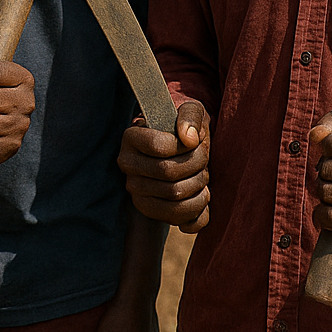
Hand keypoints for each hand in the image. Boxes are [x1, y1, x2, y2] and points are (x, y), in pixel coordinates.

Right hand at [117, 101, 210, 231]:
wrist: (181, 150)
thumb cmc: (185, 128)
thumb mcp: (191, 111)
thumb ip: (190, 116)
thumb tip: (189, 138)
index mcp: (131, 138)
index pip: (159, 146)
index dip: (184, 146)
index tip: (193, 141)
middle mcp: (128, 166)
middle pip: (168, 172)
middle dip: (197, 164)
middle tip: (203, 156)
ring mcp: (137, 191)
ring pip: (175, 197)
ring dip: (200, 185)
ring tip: (203, 175)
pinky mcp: (151, 212)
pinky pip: (179, 220)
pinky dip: (199, 208)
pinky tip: (201, 195)